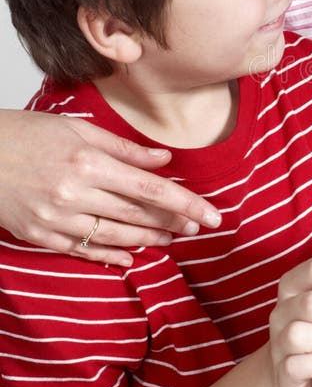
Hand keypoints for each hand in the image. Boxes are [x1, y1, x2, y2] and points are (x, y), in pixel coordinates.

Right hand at [0, 109, 220, 265]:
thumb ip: (124, 149)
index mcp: (88, 163)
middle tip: (198, 227)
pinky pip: (84, 250)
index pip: (150, 188)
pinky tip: (132, 256)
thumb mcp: (78, 130)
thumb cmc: (25, 135)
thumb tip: (164, 161)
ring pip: (114, 234)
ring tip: (173, 239)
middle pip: (136, 213)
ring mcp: (57, 218)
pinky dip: (111, 254)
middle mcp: (75, 194)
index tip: (211, 214)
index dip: (185, 203)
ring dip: (148, 239)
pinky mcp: (40, 236)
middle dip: (172, 222)